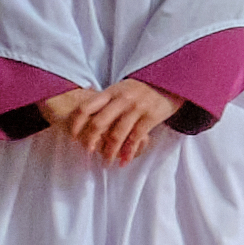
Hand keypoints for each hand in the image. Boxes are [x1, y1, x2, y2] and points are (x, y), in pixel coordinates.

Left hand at [34, 80, 178, 167]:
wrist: (169, 83)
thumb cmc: (140, 90)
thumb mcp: (120, 89)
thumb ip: (105, 100)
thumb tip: (83, 110)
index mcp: (111, 92)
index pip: (86, 108)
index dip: (77, 124)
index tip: (74, 137)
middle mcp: (122, 99)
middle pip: (99, 123)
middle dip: (91, 141)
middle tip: (88, 152)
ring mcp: (137, 108)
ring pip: (117, 134)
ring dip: (110, 151)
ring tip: (107, 161)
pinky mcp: (151, 116)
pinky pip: (136, 138)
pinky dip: (129, 152)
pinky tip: (124, 160)